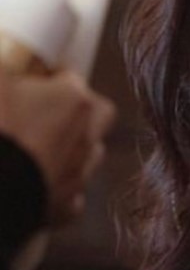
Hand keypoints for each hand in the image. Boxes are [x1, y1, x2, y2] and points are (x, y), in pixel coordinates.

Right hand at [0, 67, 116, 224]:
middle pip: (99, 116)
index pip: (71, 80)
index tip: (32, 82)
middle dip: (79, 113)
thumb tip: (7, 61)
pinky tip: (33, 187)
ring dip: (71, 151)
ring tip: (38, 150)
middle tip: (47, 114)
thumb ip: (6, 66)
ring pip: (89, 157)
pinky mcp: (67, 208)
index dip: (50, 80)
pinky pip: (71, 196)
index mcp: (74, 100)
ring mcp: (81, 174)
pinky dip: (56, 191)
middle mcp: (87, 136)